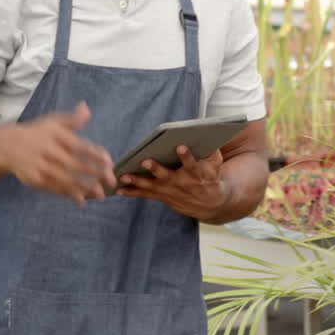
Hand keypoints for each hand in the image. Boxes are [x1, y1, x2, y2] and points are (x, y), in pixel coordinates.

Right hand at [0, 102, 115, 204]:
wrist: (7, 146)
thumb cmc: (37, 133)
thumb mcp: (53, 122)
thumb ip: (72, 119)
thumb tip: (87, 109)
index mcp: (56, 136)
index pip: (79, 146)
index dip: (94, 154)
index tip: (109, 161)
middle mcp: (49, 151)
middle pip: (75, 164)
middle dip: (94, 174)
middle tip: (112, 181)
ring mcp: (41, 167)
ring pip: (66, 179)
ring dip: (84, 188)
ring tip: (101, 194)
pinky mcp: (35, 179)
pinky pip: (54, 188)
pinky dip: (68, 195)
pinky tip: (82, 200)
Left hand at [115, 144, 229, 220]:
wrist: (210, 202)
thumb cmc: (210, 175)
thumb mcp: (216, 162)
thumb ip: (211, 149)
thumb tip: (204, 131)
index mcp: (196, 172)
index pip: (191, 163)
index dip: (186, 155)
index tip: (179, 146)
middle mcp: (182, 183)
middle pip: (167, 175)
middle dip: (156, 169)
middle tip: (145, 161)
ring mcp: (170, 191)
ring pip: (152, 186)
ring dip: (137, 181)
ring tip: (124, 176)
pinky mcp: (162, 196)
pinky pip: (145, 195)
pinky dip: (132, 192)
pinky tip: (118, 189)